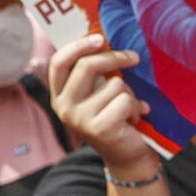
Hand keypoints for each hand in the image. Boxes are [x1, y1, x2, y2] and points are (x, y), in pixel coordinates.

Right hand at [47, 33, 160, 171]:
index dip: (78, 46)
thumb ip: (96, 74)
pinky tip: (134, 120)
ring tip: (130, 109)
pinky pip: (125, 100)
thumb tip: (105, 39)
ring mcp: (79, 118)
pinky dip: (137, 108)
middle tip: (133, 57)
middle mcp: (64, 107)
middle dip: (114, 58)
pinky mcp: (99, 127)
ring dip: (130, 93)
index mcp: (60, 95)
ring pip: (113, 84)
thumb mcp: (100, 94)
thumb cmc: (116, 118)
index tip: (100, 38)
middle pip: (86, 66)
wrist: (128, 157)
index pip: (59, 62)